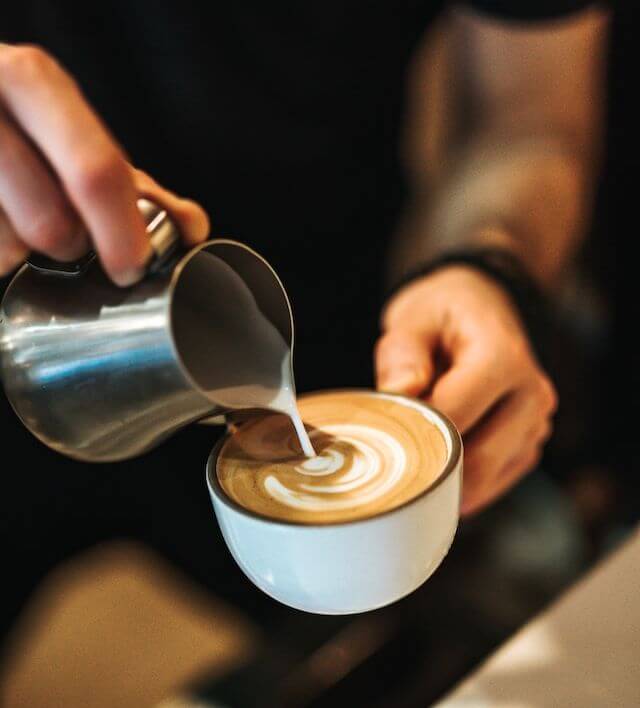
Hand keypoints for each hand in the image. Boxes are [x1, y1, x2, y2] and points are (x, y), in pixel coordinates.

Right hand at [0, 43, 208, 284]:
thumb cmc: (16, 127)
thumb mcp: (72, 136)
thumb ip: (132, 182)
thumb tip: (191, 226)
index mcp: (34, 84)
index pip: (97, 174)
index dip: (122, 235)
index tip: (131, 267)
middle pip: (51, 225)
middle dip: (70, 246)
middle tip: (67, 236)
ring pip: (10, 247)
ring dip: (22, 250)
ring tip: (17, 216)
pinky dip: (0, 252)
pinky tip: (0, 221)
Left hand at [375, 266, 556, 515]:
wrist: (478, 311)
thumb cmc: (441, 315)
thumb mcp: (414, 318)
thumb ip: (402, 354)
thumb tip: (400, 394)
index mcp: (504, 356)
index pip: (456, 414)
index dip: (415, 429)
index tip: (387, 428)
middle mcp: (532, 394)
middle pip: (477, 459)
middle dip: (430, 463)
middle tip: (394, 451)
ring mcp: (536, 424)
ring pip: (485, 479)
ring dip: (445, 475)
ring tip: (419, 445)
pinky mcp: (528, 447)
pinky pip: (492, 483)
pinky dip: (461, 481)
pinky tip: (441, 456)